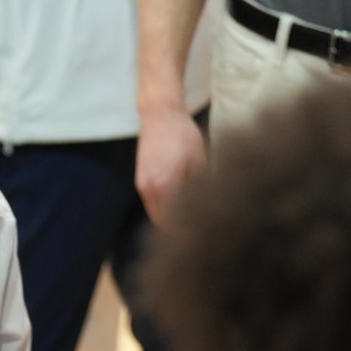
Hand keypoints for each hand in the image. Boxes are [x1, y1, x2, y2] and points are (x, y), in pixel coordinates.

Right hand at [135, 105, 206, 224]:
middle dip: (178, 231)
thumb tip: (210, 208)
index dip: (188, 232)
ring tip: (189, 223)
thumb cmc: (182, 133)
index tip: (202, 236)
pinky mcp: (140, 182)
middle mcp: (150, 188)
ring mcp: (142, 186)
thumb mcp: (200, 158)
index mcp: (167, 183)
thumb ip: (202, 186)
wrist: (158, 114)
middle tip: (199, 234)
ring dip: (170, 221)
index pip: (175, 221)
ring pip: (156, 215)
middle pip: (163, 223)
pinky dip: (163, 210)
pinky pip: (152, 204)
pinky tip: (178, 207)